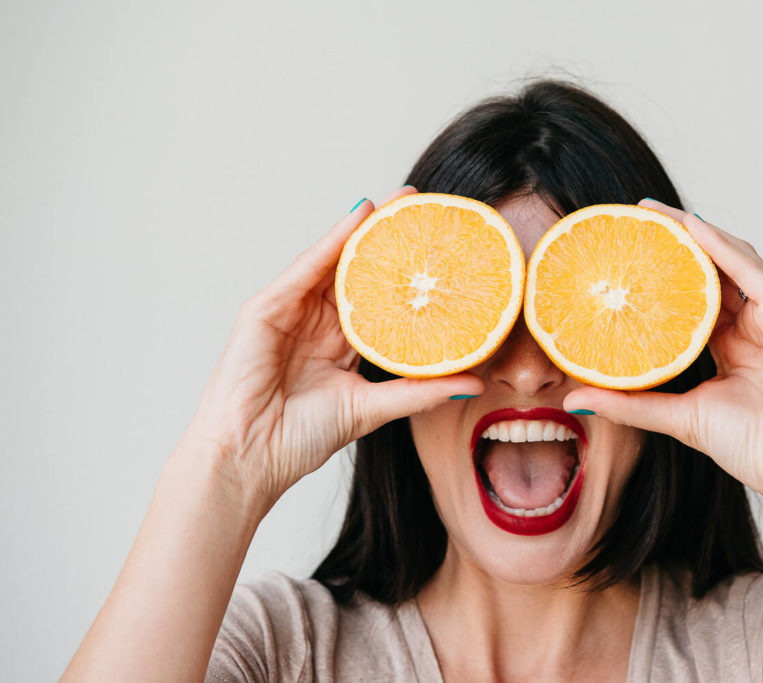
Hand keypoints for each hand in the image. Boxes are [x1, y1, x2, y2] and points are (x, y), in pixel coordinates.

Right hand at [181, 186, 483, 508]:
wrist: (249, 459)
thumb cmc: (299, 439)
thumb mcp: (372, 408)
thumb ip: (419, 392)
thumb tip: (475, 383)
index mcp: (339, 343)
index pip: (378, 297)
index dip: (406, 273)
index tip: (442, 249)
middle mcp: (316, 321)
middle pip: (357, 270)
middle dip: (388, 238)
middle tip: (425, 208)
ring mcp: (289, 311)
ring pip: (332, 260)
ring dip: (364, 228)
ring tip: (400, 202)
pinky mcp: (265, 309)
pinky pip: (305, 268)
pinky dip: (331, 241)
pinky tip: (359, 217)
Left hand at [562, 199, 762, 512]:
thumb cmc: (754, 447)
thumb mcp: (677, 416)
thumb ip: (630, 403)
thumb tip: (575, 399)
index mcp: (730, 344)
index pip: (690, 295)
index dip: (659, 274)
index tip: (621, 255)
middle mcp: (753, 323)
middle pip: (709, 269)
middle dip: (673, 242)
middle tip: (632, 220)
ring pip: (730, 259)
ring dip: (693, 232)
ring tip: (653, 214)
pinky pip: (751, 271)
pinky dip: (720, 247)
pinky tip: (690, 227)